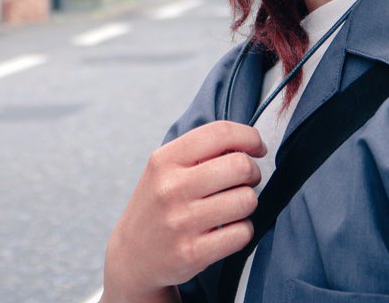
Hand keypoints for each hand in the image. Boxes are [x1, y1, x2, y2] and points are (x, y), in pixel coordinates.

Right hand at [103, 120, 265, 301]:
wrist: (131, 256)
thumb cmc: (158, 205)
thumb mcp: (164, 169)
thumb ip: (200, 152)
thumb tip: (248, 143)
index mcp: (164, 160)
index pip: (220, 133)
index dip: (249, 136)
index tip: (257, 147)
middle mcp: (171, 188)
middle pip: (241, 166)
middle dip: (253, 172)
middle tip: (246, 181)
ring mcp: (181, 222)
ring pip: (247, 200)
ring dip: (248, 203)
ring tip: (232, 207)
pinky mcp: (193, 253)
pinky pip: (242, 233)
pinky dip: (242, 231)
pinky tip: (227, 230)